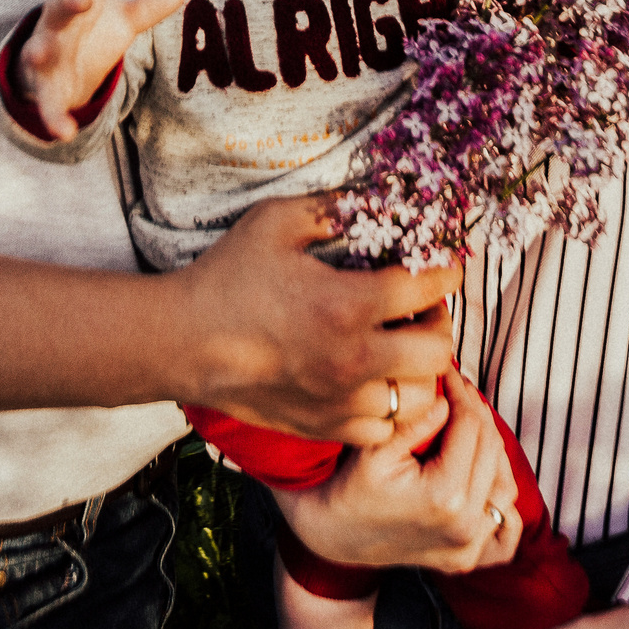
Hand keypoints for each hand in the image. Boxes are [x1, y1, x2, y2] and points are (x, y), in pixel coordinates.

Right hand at [14, 0, 183, 137]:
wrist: (55, 73)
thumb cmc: (89, 34)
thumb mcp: (123, 19)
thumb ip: (149, 6)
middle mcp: (57, 22)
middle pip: (59, 7)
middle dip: (69, 1)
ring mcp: (46, 55)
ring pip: (40, 51)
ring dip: (41, 52)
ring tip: (40, 53)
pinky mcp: (45, 89)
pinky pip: (48, 104)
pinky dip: (54, 118)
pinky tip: (65, 132)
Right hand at [177, 197, 463, 442]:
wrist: (182, 343)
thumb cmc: (226, 278)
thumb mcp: (276, 222)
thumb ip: (333, 208)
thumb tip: (378, 197)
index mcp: (346, 305)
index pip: (430, 289)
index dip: (446, 271)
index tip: (443, 264)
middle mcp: (353, 360)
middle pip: (438, 350)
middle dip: (439, 322)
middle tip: (422, 307)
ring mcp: (340, 402)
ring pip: (421, 397)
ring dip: (422, 369)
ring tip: (404, 346)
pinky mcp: (325, 427)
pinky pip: (387, 430)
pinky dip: (395, 407)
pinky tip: (378, 381)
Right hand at [270, 366, 522, 571]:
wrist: (331, 536)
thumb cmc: (347, 488)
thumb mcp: (374, 447)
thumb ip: (417, 420)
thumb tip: (447, 397)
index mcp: (445, 496)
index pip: (471, 426)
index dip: (461, 393)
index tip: (448, 374)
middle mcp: (465, 526)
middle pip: (491, 450)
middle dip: (476, 413)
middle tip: (457, 391)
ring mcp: (468, 548)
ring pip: (505, 485)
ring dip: (492, 450)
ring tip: (468, 426)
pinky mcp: (467, 559)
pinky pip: (505, 530)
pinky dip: (502, 503)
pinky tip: (482, 478)